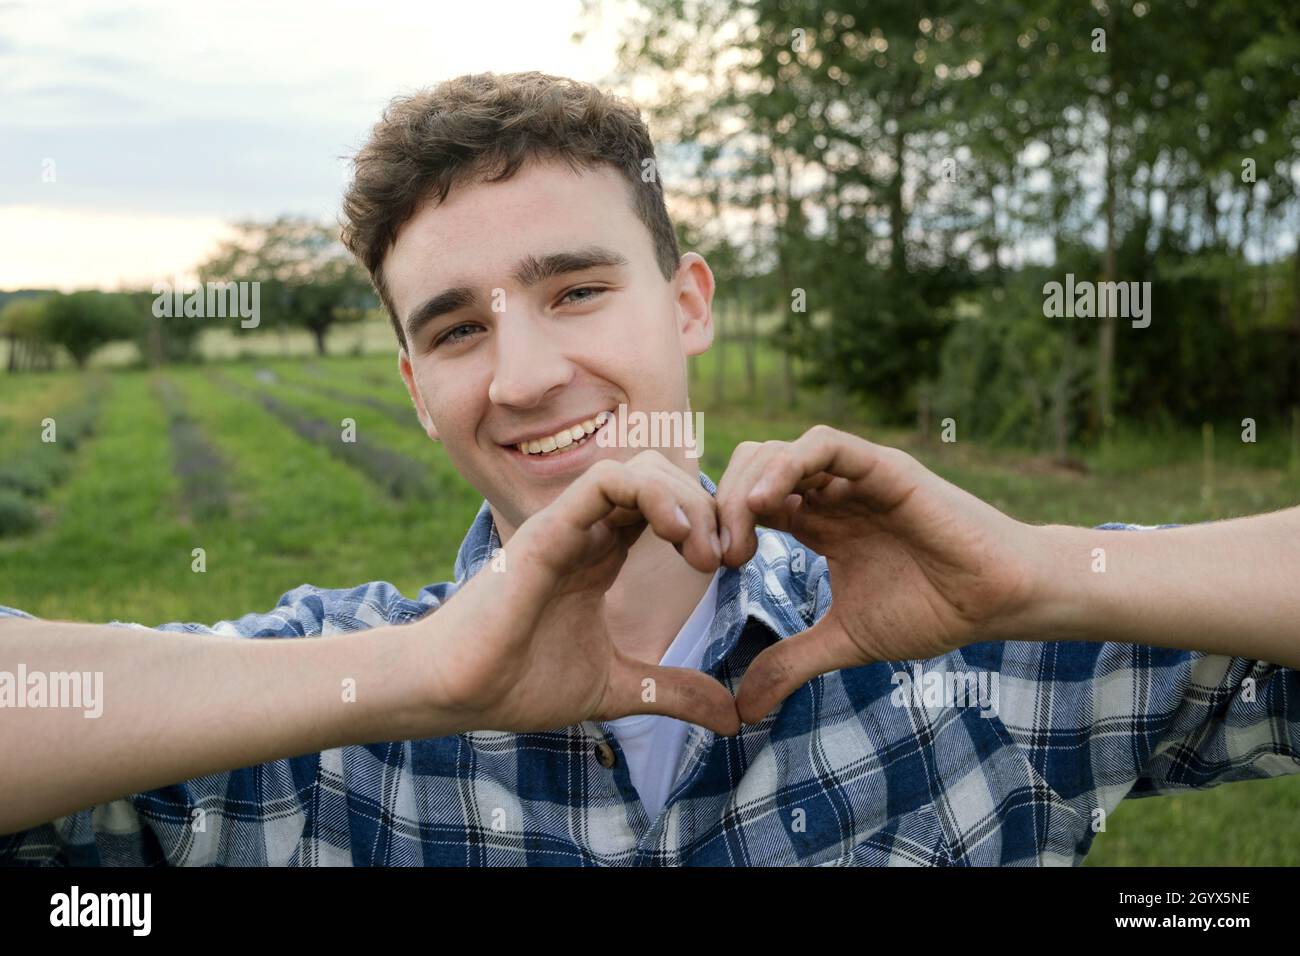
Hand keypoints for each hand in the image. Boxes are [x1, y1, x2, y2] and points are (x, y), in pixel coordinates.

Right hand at [423, 451, 738, 735]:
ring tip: (702, 551)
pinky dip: (650, 493)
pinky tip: (675, 533)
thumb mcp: (619, 688)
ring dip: (687, 499)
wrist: (456, 692)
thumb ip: (673, 692)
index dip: (709, 524)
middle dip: (709, 509)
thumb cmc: (520, 682)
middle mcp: (590, 530)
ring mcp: (570, 525)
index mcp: (604, 555)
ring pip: (641, 469)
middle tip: (727, 559)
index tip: (733, 566)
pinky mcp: (549, 528)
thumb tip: (732, 718)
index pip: (669, 508)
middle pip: (665, 479)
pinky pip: (605, 479)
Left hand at [714, 425, 1042, 723]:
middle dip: (721, 509)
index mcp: (817, 521)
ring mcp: (854, 475)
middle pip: (750, 471)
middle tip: (716, 560)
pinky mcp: (882, 467)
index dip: (719, 526)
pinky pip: (824, 444)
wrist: (996, 601)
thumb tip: (745, 709)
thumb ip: (793, 663)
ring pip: (777, 452)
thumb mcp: (845, 641)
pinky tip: (764, 503)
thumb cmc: (932, 610)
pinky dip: (786, 465)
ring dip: (744, 488)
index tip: (705, 570)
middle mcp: (829, 491)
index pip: (747, 503)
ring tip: (737, 542)